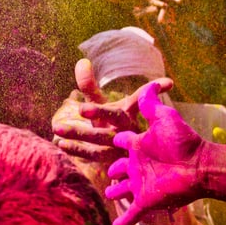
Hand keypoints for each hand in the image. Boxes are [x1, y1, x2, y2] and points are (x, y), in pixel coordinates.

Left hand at [53, 59, 172, 163]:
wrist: (123, 160)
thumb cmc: (111, 126)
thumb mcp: (103, 105)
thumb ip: (90, 86)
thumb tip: (82, 61)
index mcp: (129, 113)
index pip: (139, 98)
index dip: (153, 88)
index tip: (168, 82)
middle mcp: (128, 128)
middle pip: (115, 118)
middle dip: (99, 112)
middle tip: (81, 108)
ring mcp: (121, 146)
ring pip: (100, 140)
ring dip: (78, 135)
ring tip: (57, 128)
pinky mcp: (113, 163)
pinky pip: (93, 156)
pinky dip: (76, 149)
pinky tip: (59, 143)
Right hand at [106, 82, 204, 224]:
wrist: (200, 166)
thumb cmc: (183, 141)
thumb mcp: (164, 117)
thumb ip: (152, 103)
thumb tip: (152, 83)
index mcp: (138, 146)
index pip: (120, 141)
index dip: (111, 138)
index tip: (102, 137)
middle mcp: (137, 165)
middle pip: (119, 168)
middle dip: (110, 170)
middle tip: (101, 171)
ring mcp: (140, 183)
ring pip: (124, 190)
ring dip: (117, 193)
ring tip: (108, 193)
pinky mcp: (146, 199)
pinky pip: (133, 213)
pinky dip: (124, 221)